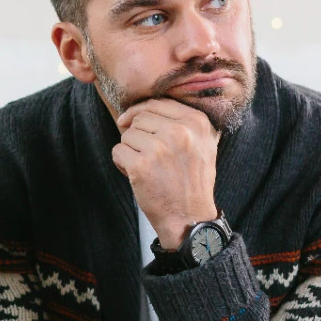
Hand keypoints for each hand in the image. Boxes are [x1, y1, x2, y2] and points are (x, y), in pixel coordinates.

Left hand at [113, 99, 219, 249]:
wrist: (189, 217)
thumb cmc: (191, 180)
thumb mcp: (202, 143)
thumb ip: (182, 120)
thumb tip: (147, 104)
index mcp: (197, 122)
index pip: (157, 103)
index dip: (140, 112)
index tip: (132, 122)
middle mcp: (180, 132)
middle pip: (140, 118)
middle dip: (137, 135)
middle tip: (148, 155)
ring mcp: (160, 148)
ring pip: (127, 135)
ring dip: (130, 150)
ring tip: (147, 167)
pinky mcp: (141, 166)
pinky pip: (117, 151)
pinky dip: (121, 163)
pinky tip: (137, 175)